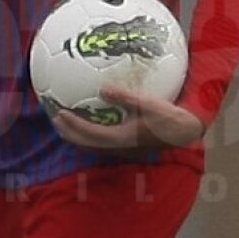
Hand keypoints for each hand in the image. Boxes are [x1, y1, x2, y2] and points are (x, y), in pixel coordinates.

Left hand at [52, 86, 204, 149]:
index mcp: (121, 138)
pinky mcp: (126, 147)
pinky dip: (89, 135)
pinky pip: (101, 143)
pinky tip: (89, 122)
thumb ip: (124, 97)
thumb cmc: (168, 117)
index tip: (60, 114)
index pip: (89, 133)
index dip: (73, 125)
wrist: (184, 132)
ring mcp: (122, 149)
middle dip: (68, 133)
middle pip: (85, 144)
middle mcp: (118, 147)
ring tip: (66, 123)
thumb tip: (103, 88)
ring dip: (77, 136)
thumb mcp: (147, 103)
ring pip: (91, 146)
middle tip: (55, 119)